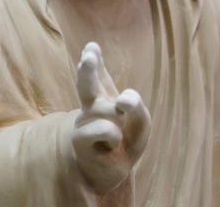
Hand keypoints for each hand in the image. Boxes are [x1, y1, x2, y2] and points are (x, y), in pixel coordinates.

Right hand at [71, 42, 150, 193]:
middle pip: (87, 83)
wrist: (112, 173)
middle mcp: (91, 105)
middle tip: (88, 57)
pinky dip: (113, 136)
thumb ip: (136, 107)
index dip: (95, 60)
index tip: (91, 47)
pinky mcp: (79, 139)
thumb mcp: (140, 124)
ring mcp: (83, 121)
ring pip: (106, 110)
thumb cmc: (126, 143)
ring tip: (115, 139)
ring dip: (118, 122)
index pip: (99, 74)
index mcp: (105, 96)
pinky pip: (104, 128)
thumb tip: (121, 99)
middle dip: (88, 69)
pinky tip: (110, 146)